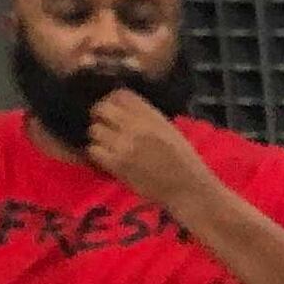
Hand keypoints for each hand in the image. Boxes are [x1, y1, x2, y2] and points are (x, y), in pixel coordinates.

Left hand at [80, 87, 214, 210]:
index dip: (110, 100)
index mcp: (152, 116)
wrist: (189, 188)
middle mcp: (137, 126)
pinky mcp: (117, 164)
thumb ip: (146, 118)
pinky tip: (108, 159)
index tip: (112, 111)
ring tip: (109, 146)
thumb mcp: (169, 130)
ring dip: (98, 137)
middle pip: (102, 109)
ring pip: (95, 130)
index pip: (120, 95)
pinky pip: (94, 150)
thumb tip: (120, 111)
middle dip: (98, 116)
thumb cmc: (184, 161)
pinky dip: (98, 154)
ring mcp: (125, 145)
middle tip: (103, 126)